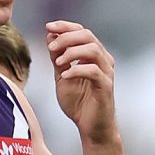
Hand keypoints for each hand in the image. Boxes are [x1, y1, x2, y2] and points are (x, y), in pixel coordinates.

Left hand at [46, 21, 117, 144]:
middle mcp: (103, 61)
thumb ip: (57, 57)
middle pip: (88, 35)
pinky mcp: (106, 87)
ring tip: (57, 63)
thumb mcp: (62, 75)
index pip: (82, 31)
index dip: (65, 26)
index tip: (48, 27)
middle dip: (66, 38)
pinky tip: (65, 76)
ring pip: (92, 49)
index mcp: (94, 56)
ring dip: (71, 52)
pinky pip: (93, 71)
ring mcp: (106, 73)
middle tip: (51, 48)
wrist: (90, 128)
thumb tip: (51, 35)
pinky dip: (76, 69)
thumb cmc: (79, 103)